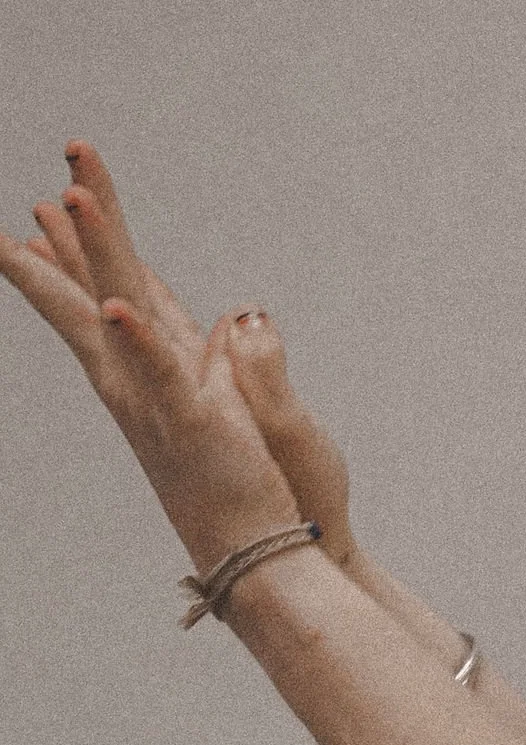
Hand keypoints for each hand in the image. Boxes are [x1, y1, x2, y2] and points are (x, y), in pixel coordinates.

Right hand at [0, 139, 349, 578]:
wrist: (266, 558)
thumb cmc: (266, 489)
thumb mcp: (256, 407)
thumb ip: (241, 360)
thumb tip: (234, 318)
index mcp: (165, 372)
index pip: (126, 294)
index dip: (97, 246)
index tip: (60, 200)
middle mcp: (146, 385)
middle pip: (106, 291)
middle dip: (75, 234)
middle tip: (40, 186)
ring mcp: (163, 405)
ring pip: (120, 315)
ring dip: (97, 256)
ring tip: (66, 198)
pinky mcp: (196, 426)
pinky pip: (163, 378)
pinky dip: (140, 343)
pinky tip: (116, 308)